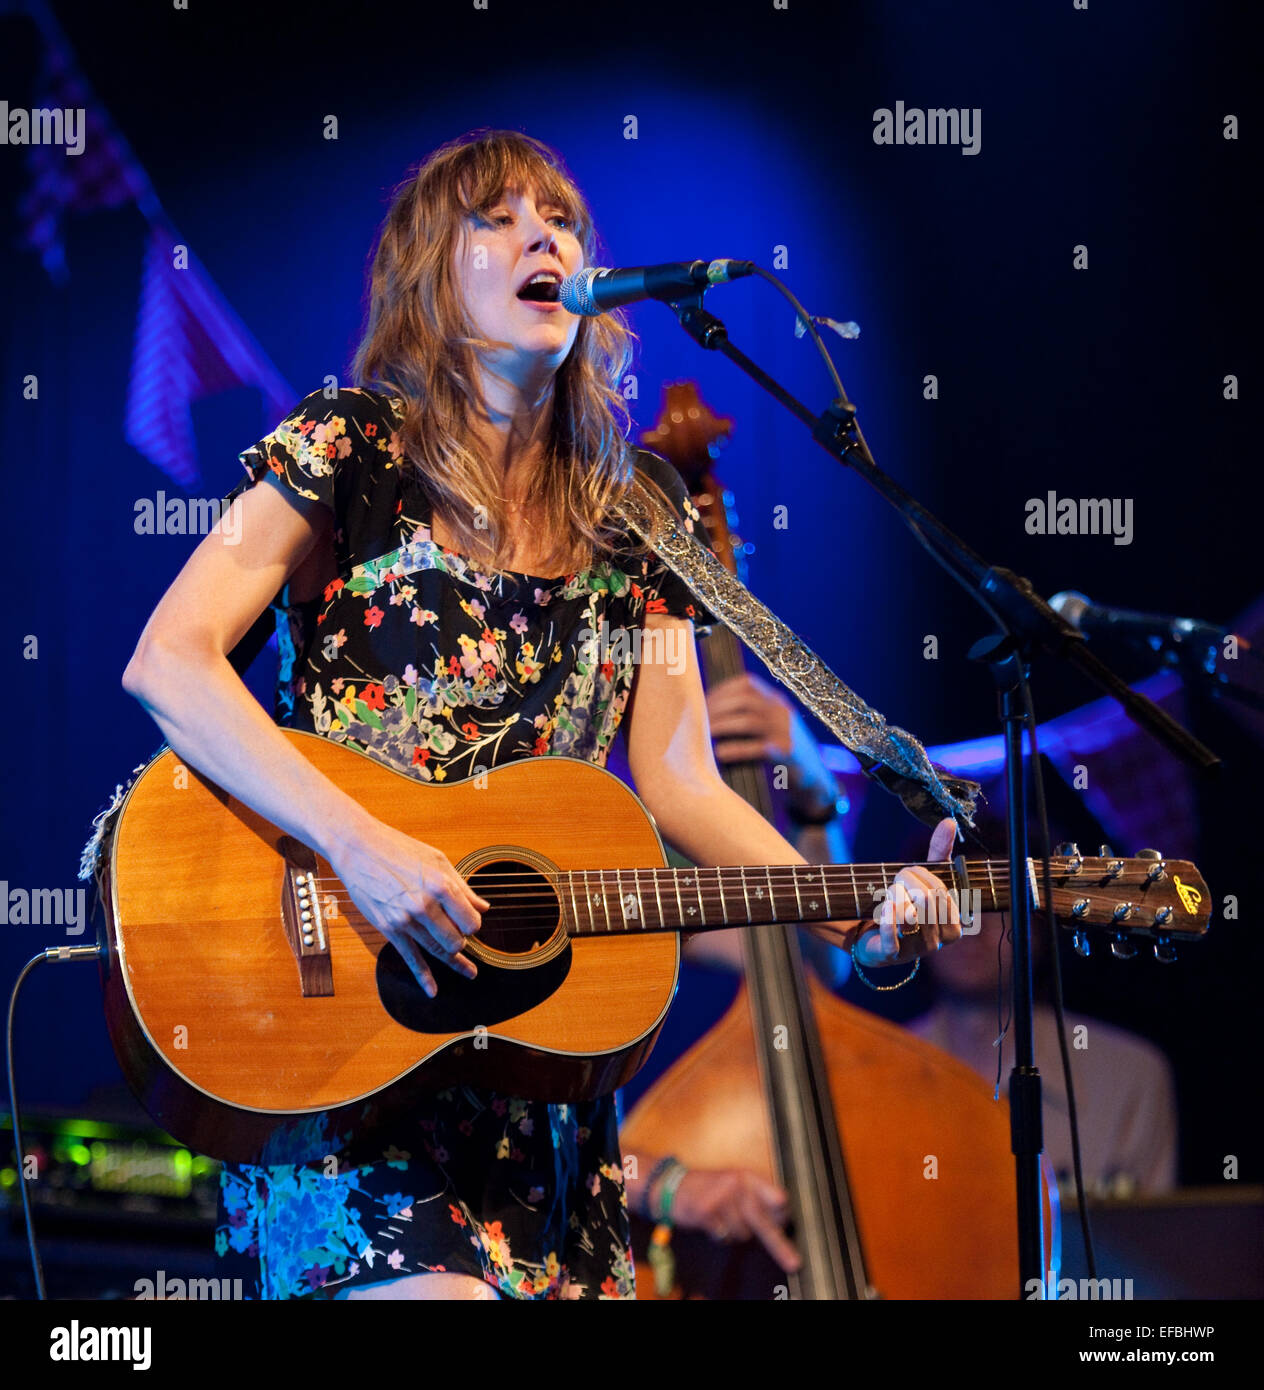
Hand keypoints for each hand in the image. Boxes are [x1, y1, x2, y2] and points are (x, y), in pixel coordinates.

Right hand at [328, 818, 488, 997]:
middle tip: (461, 935)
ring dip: (454, 960)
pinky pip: (411, 958)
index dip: (473, 925)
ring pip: (438, 950)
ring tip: (468, 971)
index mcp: (441, 885)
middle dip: (462, 941)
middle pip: (457, 940)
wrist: (359, 848)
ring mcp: (406, 920)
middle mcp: (425, 905)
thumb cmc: (399, 849)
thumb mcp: (437, 860)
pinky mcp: (390, 928)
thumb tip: (483, 907)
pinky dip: (424, 977)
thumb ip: (462, 887)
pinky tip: (432, 990)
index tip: (470, 922)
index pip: (471, 921)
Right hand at [669, 1168, 800, 1272]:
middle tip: (794, 1263)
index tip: (787, 1227)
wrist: (674, 1186)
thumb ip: (759, 1199)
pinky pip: (724, 1237)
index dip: (783, 1216)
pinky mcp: (707, 1211)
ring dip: (735, 1233)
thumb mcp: (736, 1184)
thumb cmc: (711, 1188)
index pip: (777, 1199)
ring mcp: (722, 1198)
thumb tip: (783, 1217)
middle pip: (764, 1222)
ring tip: (723, 1217)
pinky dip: (720, 1236)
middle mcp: (738, 1184)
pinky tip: (712, 1222)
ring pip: (743, 1234)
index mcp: (749, 1177)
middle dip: (779, 1246)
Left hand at [705, 673, 792, 763]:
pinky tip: (720, 753)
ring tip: (705, 733)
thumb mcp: (772, 726)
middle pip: (745, 700)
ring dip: (723, 726)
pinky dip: (736, 749)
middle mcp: (783, 712)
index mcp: (777, 701)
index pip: (747, 683)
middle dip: (718, 708)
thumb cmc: (782, 751)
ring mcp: (787, 731)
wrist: (815, 777)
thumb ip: (751, 715)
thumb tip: (710, 712)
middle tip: (699, 719)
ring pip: (749, 721)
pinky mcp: (788, 753)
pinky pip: (758, 748)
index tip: (703, 700)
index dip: (723, 690)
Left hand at [812, 817, 962, 966]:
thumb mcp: (924, 878)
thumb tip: (949, 821)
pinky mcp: (892, 955)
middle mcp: (939, 940)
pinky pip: (893, 937)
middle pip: (928, 900)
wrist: (874, 934)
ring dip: (894, 896)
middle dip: (907, 883)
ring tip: (888, 894)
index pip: (943, 891)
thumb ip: (939, 852)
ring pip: (911, 915)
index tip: (910, 873)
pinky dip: (887, 918)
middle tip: (896, 882)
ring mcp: (916, 949)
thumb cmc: (908, 903)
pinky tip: (883, 908)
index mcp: (953, 924)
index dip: (923, 876)